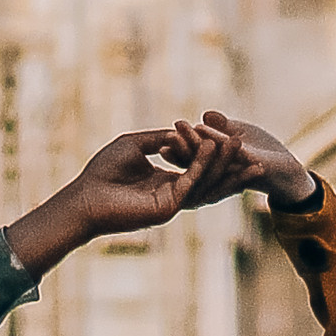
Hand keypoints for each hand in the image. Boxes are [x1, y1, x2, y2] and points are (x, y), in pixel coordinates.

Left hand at [5, 121, 254, 276]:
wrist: (85, 196)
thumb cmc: (103, 171)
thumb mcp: (134, 144)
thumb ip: (160, 138)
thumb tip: (178, 129)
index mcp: (166, 183)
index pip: (197, 170)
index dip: (215, 157)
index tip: (233, 141)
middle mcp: (173, 195)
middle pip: (208, 179)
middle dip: (230, 164)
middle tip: (251, 149)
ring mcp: (172, 203)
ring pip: (205, 182)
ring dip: (223, 163)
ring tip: (239, 144)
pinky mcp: (167, 206)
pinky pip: (192, 182)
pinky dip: (203, 164)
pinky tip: (213, 147)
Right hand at [175, 110, 318, 211]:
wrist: (289, 170)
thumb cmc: (263, 152)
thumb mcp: (239, 134)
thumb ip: (222, 127)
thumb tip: (205, 115)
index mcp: (217, 169)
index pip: (191, 160)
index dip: (178, 150)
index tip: (162, 137)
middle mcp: (224, 174)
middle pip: (196, 162)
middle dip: (180, 147)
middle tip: (165, 134)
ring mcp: (239, 171)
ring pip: (211, 159)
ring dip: (194, 143)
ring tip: (181, 126)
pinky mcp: (254, 166)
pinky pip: (233, 154)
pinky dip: (217, 140)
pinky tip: (205, 129)